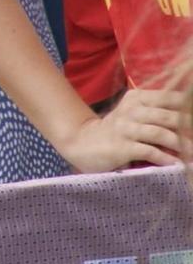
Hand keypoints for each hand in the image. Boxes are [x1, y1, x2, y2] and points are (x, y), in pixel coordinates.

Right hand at [57, 87, 190, 171]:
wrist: (82, 143)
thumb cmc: (118, 130)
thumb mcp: (135, 115)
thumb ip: (159, 115)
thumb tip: (189, 124)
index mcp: (138, 98)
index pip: (172, 98)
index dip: (190, 107)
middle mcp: (131, 110)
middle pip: (170, 116)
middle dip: (189, 128)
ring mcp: (125, 128)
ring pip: (162, 134)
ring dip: (182, 146)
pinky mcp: (121, 146)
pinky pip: (150, 152)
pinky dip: (166, 159)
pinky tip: (177, 165)